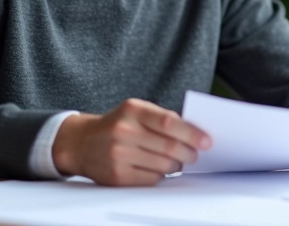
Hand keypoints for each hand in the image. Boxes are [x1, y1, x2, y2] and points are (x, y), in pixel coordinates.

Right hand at [52, 98, 211, 185]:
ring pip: (164, 165)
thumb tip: (195, 133)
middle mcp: (124, 131)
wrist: (81, 142)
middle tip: (195, 155)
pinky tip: (158, 168)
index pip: (169, 122)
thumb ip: (161, 118)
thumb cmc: (116, 125)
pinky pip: (152, 178)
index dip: (191, 133)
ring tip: (175, 161)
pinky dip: (161, 174)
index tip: (206, 141)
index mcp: (132, 110)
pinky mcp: (117, 175)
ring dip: (176, 165)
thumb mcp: (135, 111)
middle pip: (169, 147)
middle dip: (189, 153)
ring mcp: (119, 154)